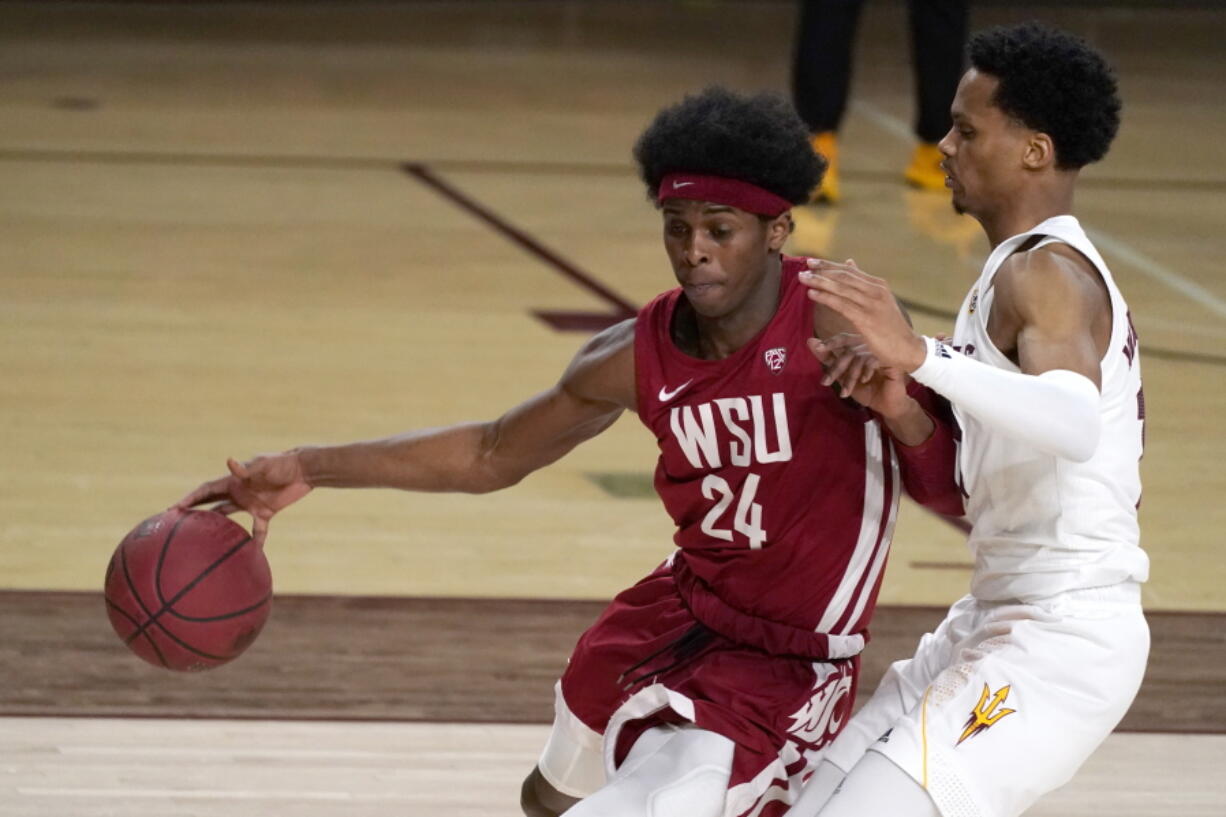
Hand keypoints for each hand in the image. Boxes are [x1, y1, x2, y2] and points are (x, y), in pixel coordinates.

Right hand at [176, 452, 311, 544]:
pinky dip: (255, 541)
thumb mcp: (263, 464)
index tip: (173, 509)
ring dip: (217, 526)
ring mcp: (251, 503)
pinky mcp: (266, 511)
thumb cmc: (281, 464)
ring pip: (228, 517)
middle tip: (176, 524)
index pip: (206, 490)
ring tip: (201, 541)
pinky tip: (251, 555)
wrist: (303, 470)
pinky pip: (257, 530)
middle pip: (211, 503)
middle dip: (194, 511)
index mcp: (233, 481)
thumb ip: (246, 467)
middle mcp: (238, 492)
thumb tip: (229, 462)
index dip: (190, 499)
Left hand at [799, 259, 926, 371]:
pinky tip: (812, 294)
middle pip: (843, 276)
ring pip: (841, 288)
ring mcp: (872, 304)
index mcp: (878, 285)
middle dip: (821, 270)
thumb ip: (862, 283)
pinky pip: (842, 305)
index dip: (829, 265)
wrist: (908, 348)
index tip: (811, 262)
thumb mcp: (879, 301)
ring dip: (819, 282)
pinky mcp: (867, 319)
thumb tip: (849, 262)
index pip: (849, 271)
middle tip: (803, 267)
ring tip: (802, 278)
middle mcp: (875, 291)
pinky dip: (825, 298)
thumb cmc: (890, 327)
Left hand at [808, 333, 914, 419]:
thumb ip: (830, 361)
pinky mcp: (891, 361)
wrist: (887, 405)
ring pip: (859, 357)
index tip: (815, 346)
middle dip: (835, 368)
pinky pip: (874, 360)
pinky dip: (866, 371)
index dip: (830, 342)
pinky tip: (863, 381)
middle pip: (849, 351)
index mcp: (859, 347)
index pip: (843, 339)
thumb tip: (810, 342)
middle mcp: (870, 346)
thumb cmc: (867, 389)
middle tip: (825, 382)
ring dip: (850, 376)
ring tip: (844, 392)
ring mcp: (881, 352)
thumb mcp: (844, 377)